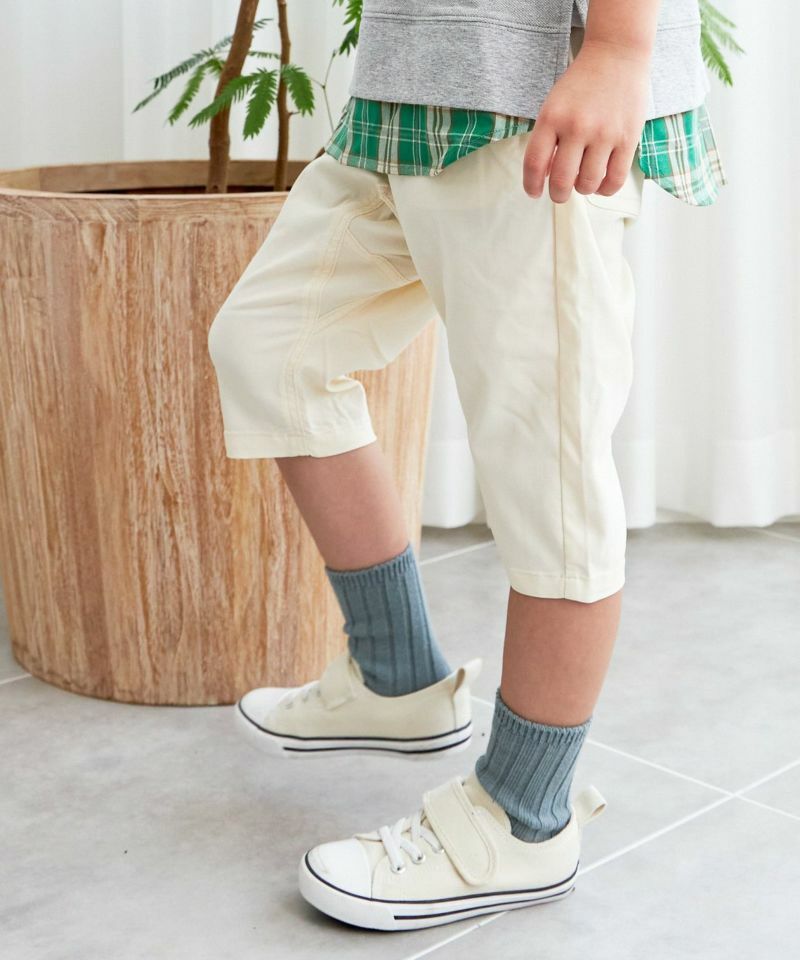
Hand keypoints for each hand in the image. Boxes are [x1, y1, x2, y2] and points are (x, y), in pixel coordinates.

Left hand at [522, 39, 650, 202]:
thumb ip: (547, 139)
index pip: (534, 164)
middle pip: (561, 181)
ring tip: (583, 180)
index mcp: (552, 117)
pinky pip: (615, 180)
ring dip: (582, 189)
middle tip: (560, 193)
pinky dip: (605, 189)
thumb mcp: (554, 105)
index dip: (531, 185)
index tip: (534, 192)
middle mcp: (577, 127)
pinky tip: (601, 183)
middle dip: (558, 195)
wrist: (617, 53)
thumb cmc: (581, 84)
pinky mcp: (628, 138)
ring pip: (588, 184)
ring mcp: (604, 133)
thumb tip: (544, 177)